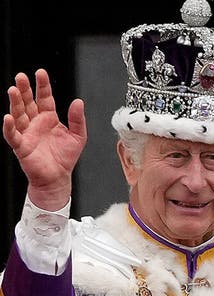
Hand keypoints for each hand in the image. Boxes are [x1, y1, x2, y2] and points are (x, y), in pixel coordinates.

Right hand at [3, 69, 86, 209]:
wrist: (58, 178)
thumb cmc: (66, 157)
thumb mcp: (78, 135)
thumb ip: (77, 119)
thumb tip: (78, 101)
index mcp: (49, 118)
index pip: (44, 98)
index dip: (42, 86)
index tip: (40, 72)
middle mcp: (36, 123)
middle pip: (28, 103)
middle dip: (25, 89)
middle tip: (20, 76)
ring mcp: (27, 133)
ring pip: (18, 114)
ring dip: (15, 103)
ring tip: (13, 90)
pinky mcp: (21, 146)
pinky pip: (13, 135)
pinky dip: (9, 127)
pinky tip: (7, 117)